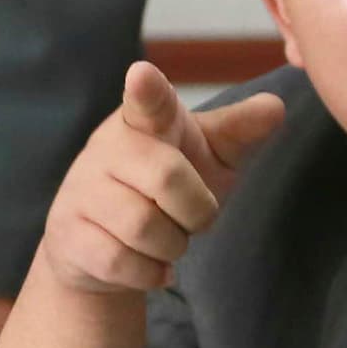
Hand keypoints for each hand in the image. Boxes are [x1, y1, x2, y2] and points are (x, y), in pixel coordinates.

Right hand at [36, 62, 288, 299]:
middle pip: (167, 178)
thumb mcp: (206, 157)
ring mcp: (82, 190)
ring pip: (144, 228)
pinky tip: (149, 264)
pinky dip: (148, 273)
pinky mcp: (69, 234)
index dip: (147, 89)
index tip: (142, 74)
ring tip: (166, 239)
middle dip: (197, 211)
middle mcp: (107, 148)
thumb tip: (277, 108)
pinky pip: (120, 261)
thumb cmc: (165, 189)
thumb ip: (237, 132)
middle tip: (193, 218)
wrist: (101, 245)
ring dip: (172, 245)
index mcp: (144, 121)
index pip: (148, 101)